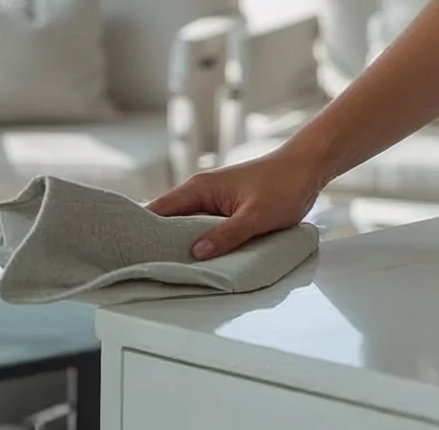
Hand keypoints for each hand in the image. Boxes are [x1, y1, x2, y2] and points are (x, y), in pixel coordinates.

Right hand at [147, 150, 325, 260]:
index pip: (157, 211)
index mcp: (199, 188)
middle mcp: (201, 193)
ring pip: (188, 226)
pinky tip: (201, 261)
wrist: (309, 167)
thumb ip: (226, 235)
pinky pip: (206, 227)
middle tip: (147, 270)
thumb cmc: (284, 184)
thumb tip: (196, 253)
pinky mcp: (227, 208)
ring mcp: (214, 200)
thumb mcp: (255, 216)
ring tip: (170, 271)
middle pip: (169, 222)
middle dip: (160, 244)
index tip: (129, 254)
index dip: (142, 231)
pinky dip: (201, 242)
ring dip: (183, 245)